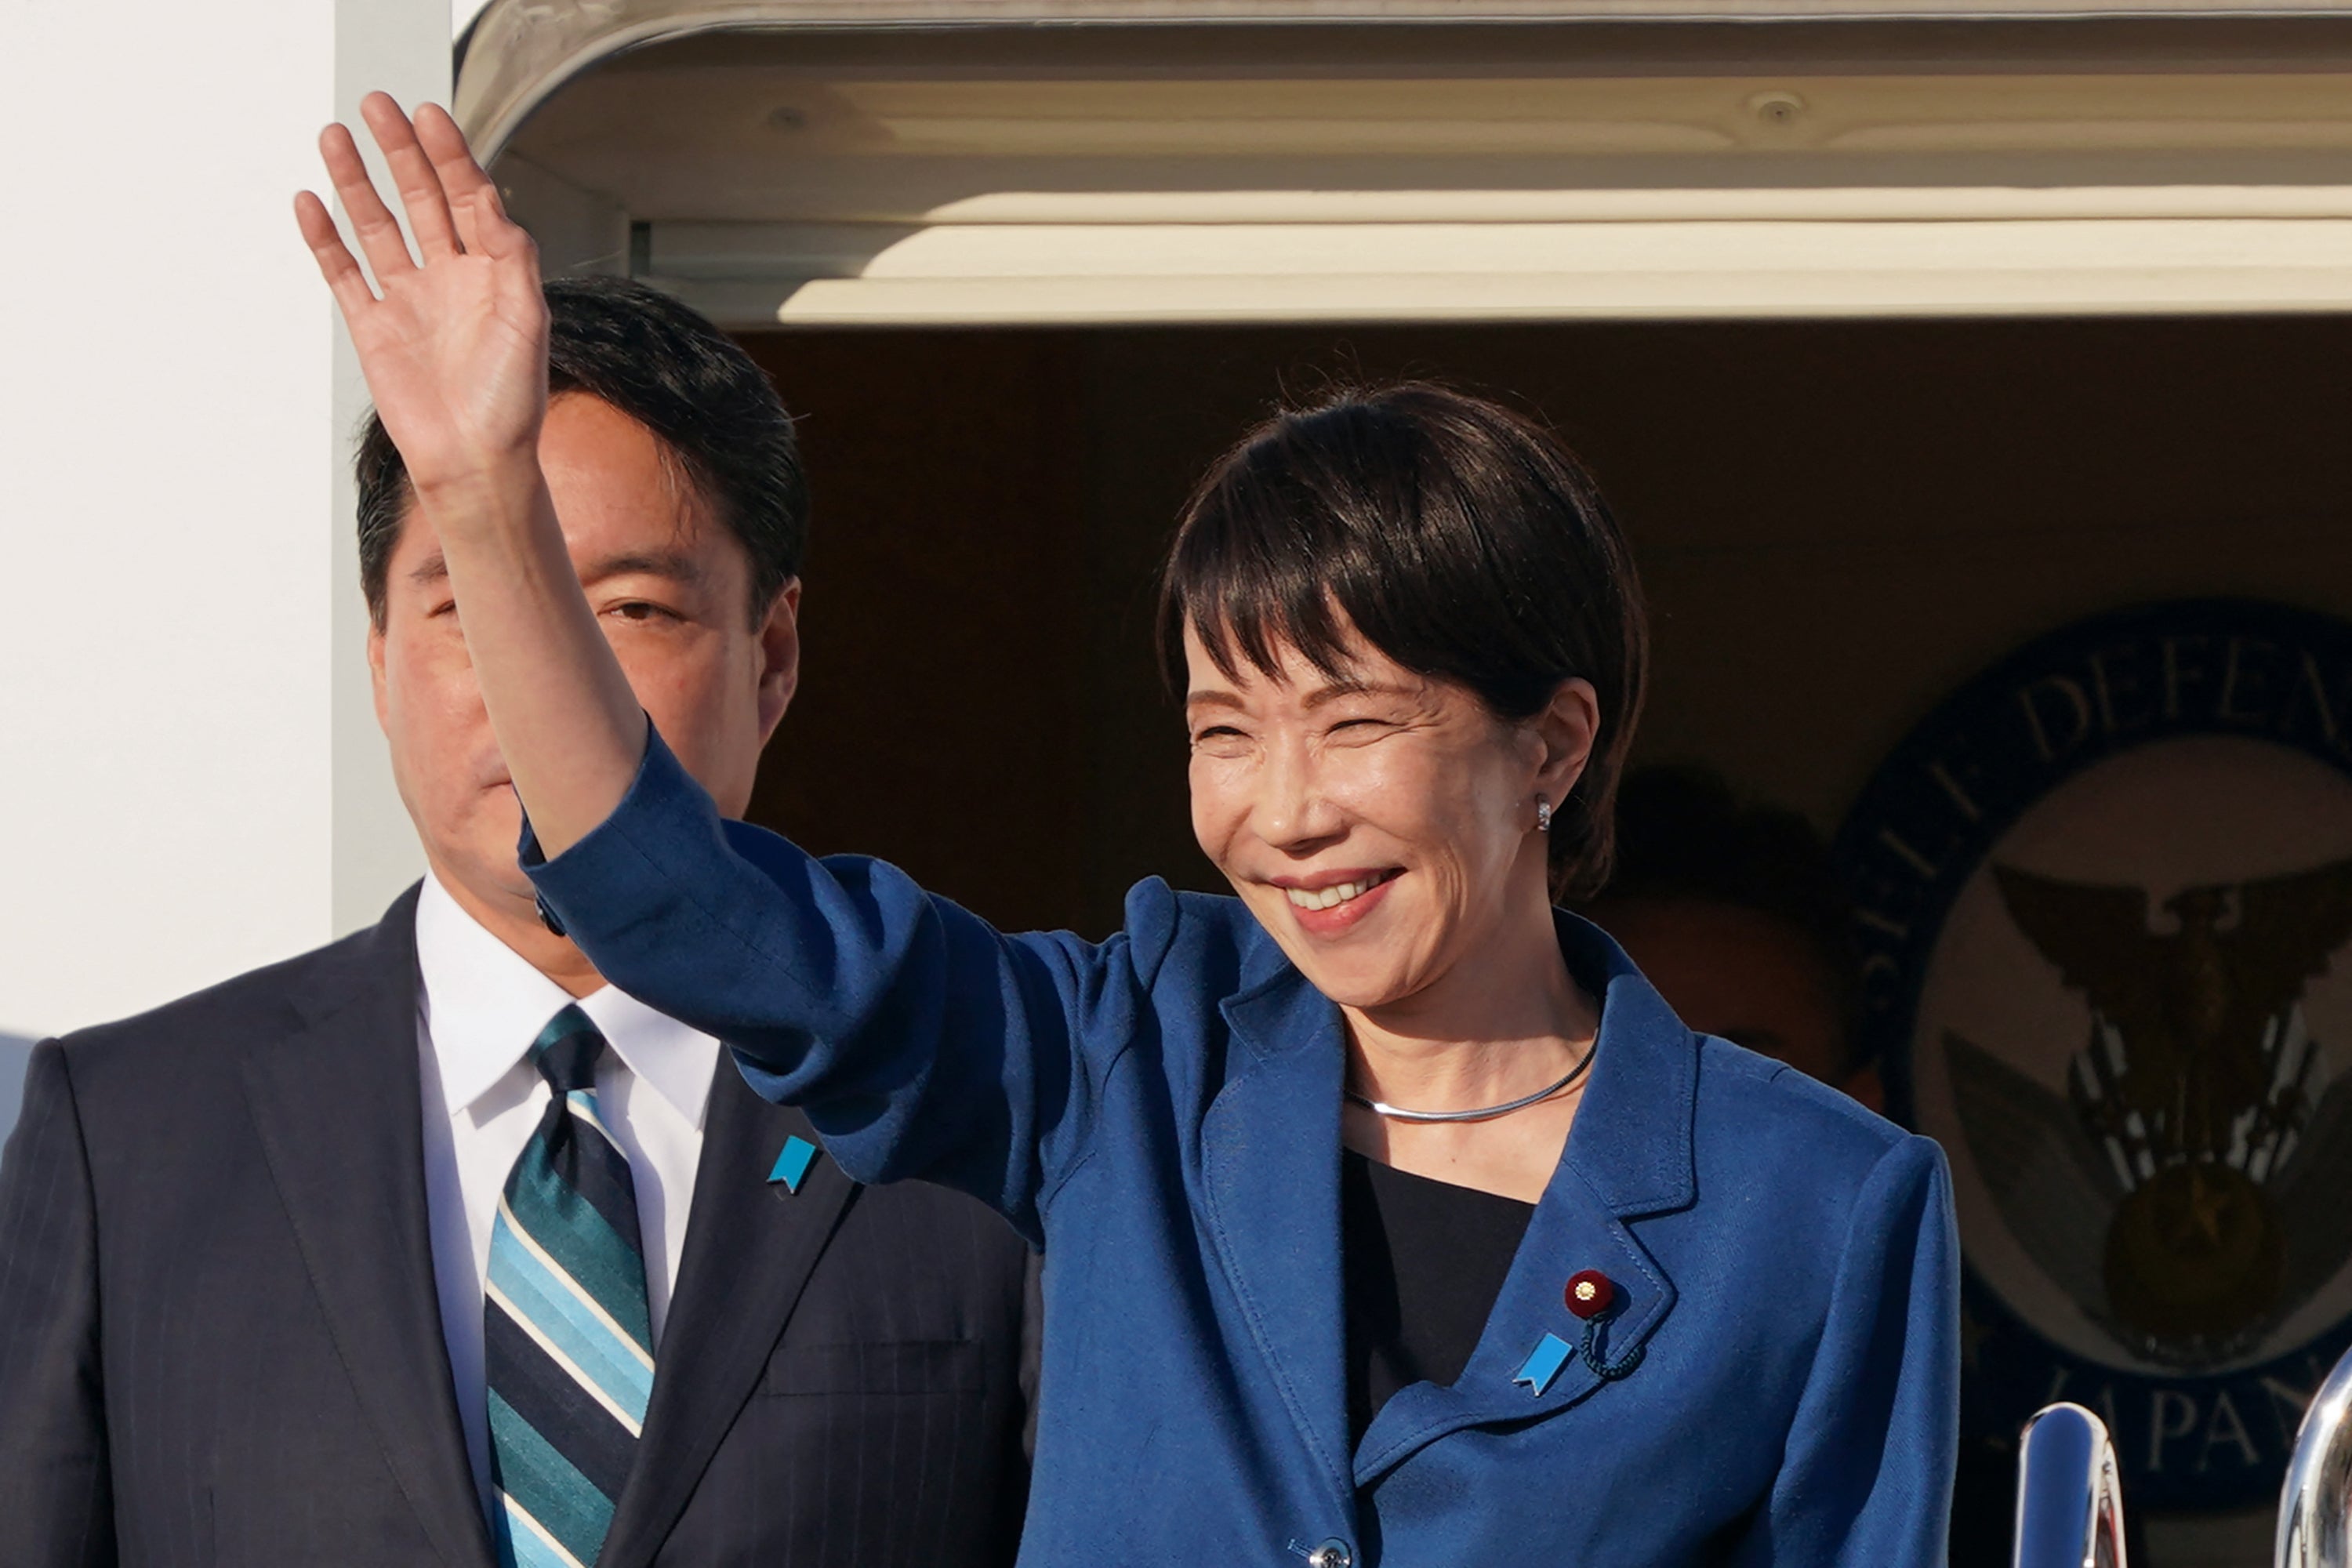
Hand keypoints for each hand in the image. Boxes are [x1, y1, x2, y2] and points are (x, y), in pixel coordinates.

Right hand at [295, 94, 546, 510]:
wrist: (474, 463)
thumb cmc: (511, 402)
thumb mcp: (527, 322)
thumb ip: (513, 260)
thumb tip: (494, 205)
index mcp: (493, 274)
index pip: (470, 197)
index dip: (450, 154)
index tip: (428, 114)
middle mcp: (451, 279)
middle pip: (422, 198)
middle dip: (400, 151)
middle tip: (377, 103)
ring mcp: (409, 301)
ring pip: (377, 226)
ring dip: (357, 181)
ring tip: (334, 135)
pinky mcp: (373, 328)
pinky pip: (343, 272)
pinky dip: (324, 237)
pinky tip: (309, 199)